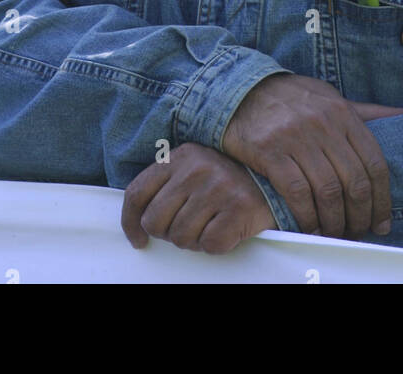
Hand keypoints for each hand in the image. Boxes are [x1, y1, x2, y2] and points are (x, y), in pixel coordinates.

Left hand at [121, 142, 275, 253]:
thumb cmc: (224, 182)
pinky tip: (225, 230)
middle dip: (168, 233)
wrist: (273, 181)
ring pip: (181, 238)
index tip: (138, 240)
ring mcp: (218, 187)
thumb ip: (165, 187)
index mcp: (179, 156)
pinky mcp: (238, 208)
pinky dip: (215, 245)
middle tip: (187, 227)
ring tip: (209, 224)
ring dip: (193, 240)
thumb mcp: (191, 171)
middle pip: (155, 221)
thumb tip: (137, 224)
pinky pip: (209, 245)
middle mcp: (196, 169)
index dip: (130, 223)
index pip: (136, 193)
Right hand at [221, 74, 396, 239]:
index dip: (382, 200)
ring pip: (328, 191)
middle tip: (358, 232)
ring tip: (335, 232)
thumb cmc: (294, 99)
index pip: (375, 164)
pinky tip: (311, 226)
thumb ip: (370, 112)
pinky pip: (297, 192)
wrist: (242, 90)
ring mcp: (296, 137)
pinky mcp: (270, 151)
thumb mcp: (333, 98)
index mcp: (343, 113)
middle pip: (354, 182)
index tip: (381, 222)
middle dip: (360, 216)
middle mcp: (323, 124)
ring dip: (335, 221)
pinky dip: (307, 216)